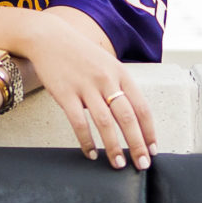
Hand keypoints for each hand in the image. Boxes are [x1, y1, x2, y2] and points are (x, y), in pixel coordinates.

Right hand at [12, 12, 154, 170]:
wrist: (48, 37)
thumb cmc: (79, 53)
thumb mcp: (106, 63)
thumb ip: (119, 86)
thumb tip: (131, 117)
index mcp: (120, 73)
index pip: (142, 107)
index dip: (149, 131)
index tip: (153, 149)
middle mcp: (106, 79)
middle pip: (127, 118)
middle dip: (137, 145)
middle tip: (142, 164)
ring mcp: (86, 86)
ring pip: (105, 123)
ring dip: (114, 148)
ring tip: (118, 165)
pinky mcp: (65, 94)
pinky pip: (79, 123)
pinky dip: (86, 141)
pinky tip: (90, 153)